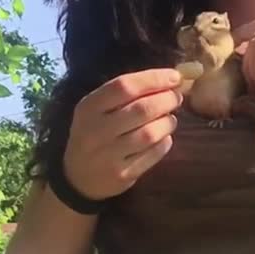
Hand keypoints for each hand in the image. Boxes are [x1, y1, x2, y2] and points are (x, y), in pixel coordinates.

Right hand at [63, 69, 182, 199]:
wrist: (78, 175)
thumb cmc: (95, 132)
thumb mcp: (97, 108)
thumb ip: (126, 93)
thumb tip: (169, 79)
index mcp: (89, 107)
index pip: (124, 86)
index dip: (154, 79)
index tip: (174, 77)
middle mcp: (96, 130)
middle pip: (141, 109)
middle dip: (167, 100)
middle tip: (176, 98)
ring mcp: (109, 155)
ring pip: (150, 133)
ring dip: (168, 122)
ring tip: (170, 119)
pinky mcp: (123, 175)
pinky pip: (153, 154)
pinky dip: (165, 143)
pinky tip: (163, 137)